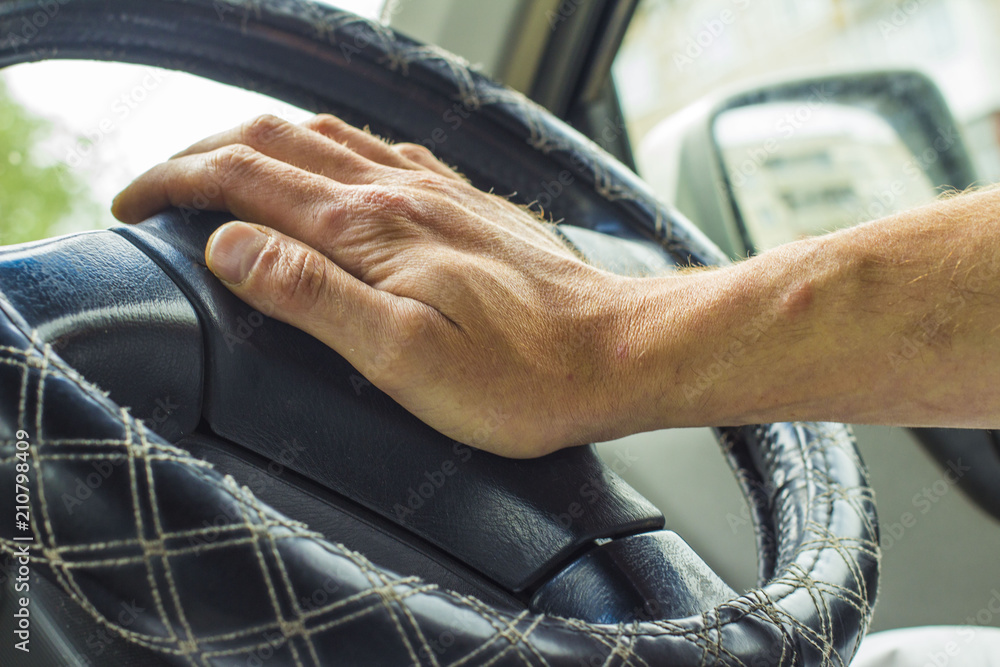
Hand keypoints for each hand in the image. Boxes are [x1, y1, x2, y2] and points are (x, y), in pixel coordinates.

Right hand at [112, 114, 645, 456]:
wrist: (618, 352)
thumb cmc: (520, 375)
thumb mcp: (403, 357)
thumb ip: (312, 294)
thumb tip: (230, 244)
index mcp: (370, 227)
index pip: (245, 177)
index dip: (175, 182)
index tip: (131, 205)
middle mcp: (399, 191)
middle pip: (276, 141)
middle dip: (203, 154)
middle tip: (160, 186)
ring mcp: (436, 191)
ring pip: (327, 137)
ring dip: (262, 144)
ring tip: (225, 171)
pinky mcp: (464, 204)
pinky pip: (381, 151)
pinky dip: (330, 150)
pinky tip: (334, 170)